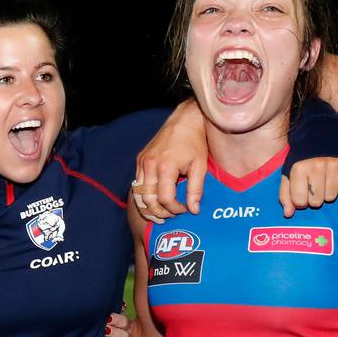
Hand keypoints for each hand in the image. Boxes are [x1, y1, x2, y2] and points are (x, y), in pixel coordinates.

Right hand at [132, 100, 207, 222]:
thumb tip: (194, 210)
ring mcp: (142, 162)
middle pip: (147, 200)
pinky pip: (138, 183)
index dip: (175, 209)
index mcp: (165, 167)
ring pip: (138, 194)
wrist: (184, 120)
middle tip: (171, 216)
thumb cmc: (195, 141)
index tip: (185, 209)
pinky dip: (144, 195)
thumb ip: (196, 189)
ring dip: (148, 207)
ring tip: (160, 214)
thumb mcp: (200, 166)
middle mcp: (149, 165)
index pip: (164, 199)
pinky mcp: (140, 160)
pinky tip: (155, 199)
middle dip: (159, 212)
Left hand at [280, 157, 337, 217]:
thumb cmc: (301, 160)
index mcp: (299, 169)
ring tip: (323, 181)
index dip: (299, 201)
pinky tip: (334, 178)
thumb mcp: (288, 174)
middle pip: (316, 202)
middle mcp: (317, 167)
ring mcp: (334, 166)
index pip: (299, 201)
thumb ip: (285, 194)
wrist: (320, 137)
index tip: (301, 193)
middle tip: (313, 187)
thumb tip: (288, 214)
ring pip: (331, 198)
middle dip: (313, 198)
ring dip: (327, 193)